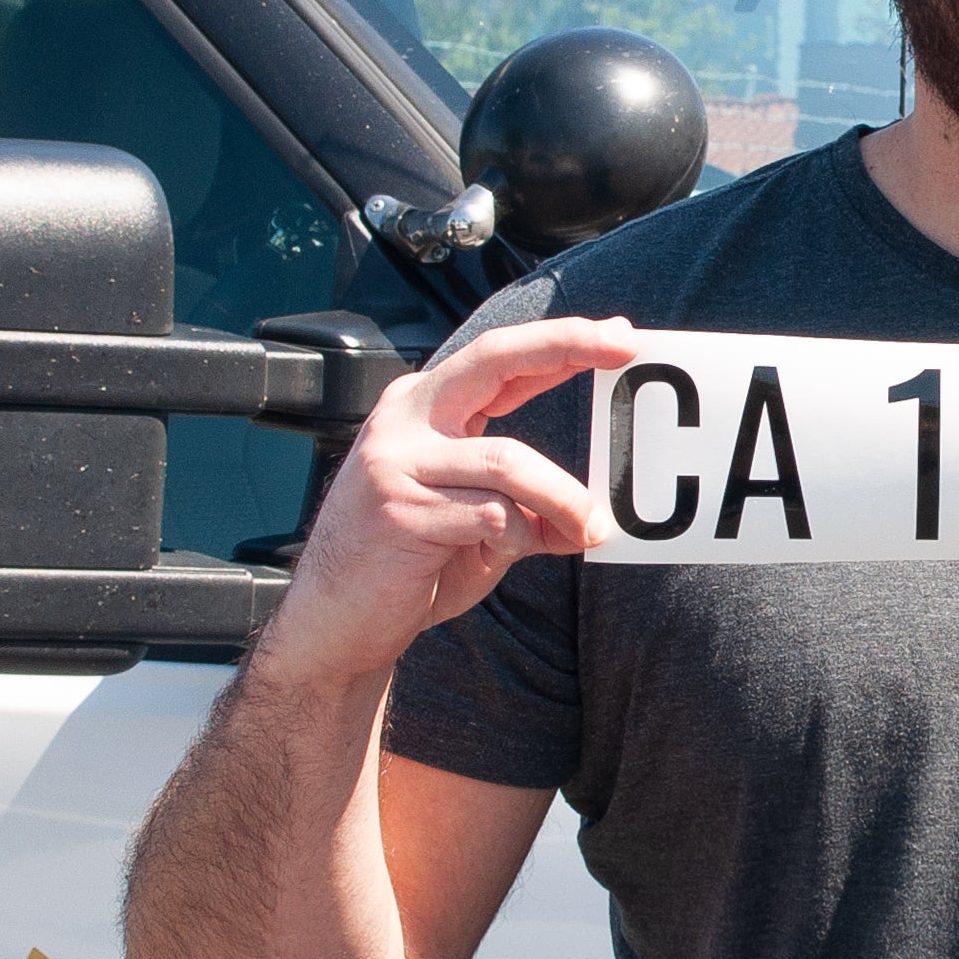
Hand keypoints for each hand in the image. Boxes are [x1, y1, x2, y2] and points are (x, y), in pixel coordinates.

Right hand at [257, 316, 638, 689]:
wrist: (336, 622)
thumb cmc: (407, 567)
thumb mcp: (476, 523)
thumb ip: (525, 504)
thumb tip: (593, 517)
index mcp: (421, 409)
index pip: (497, 358)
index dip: (559, 342)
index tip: (619, 336)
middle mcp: (404, 420)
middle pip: (494, 359)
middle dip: (564, 346)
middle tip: (622, 348)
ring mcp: (396, 461)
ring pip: (509, 460)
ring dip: (563, 498)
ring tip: (590, 529)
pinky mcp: (399, 510)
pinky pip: (492, 516)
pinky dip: (521, 538)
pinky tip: (511, 553)